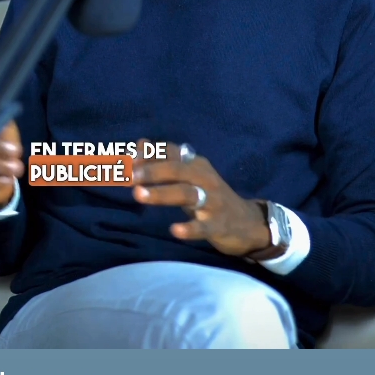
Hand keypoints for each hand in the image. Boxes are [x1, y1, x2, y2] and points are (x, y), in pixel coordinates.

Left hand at [131, 140, 273, 258]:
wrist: (248, 223)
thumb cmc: (211, 197)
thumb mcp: (190, 177)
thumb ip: (165, 162)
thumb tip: (139, 144)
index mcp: (197, 165)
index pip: (172, 153)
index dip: (150, 153)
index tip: (127, 156)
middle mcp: (205, 178)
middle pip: (178, 170)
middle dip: (152, 171)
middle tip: (129, 176)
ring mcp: (213, 201)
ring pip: (187, 194)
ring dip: (162, 193)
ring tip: (139, 195)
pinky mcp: (219, 224)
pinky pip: (203, 226)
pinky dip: (189, 228)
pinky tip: (174, 230)